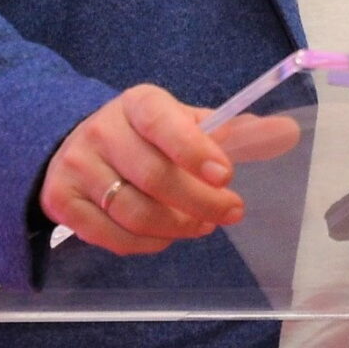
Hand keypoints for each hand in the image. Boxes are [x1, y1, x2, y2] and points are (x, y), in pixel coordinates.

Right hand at [39, 84, 246, 255]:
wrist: (78, 145)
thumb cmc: (146, 136)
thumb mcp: (184, 123)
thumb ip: (234, 131)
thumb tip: (287, 133)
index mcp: (138, 103)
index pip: (163, 122)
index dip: (194, 150)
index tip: (226, 175)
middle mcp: (101, 129)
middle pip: (154, 177)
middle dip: (201, 202)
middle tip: (230, 212)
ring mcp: (76, 165)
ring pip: (134, 212)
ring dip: (177, 227)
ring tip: (201, 225)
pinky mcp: (61, 200)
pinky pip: (111, 236)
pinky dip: (146, 244)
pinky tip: (165, 236)